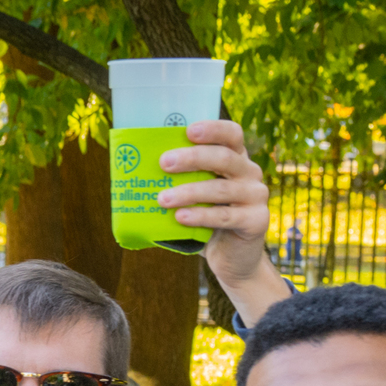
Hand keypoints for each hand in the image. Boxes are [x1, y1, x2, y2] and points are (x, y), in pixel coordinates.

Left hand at [159, 118, 284, 317]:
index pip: (231, 134)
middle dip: (192, 158)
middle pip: (224, 158)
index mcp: (235, 159)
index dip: (213, 129)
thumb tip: (129, 172)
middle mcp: (249, 173)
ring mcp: (256, 196)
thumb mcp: (193, 196)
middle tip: (163, 163)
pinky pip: (225, 217)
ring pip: (221, 188)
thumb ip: (177, 181)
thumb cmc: (204, 219)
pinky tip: (180, 217)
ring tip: (162, 199)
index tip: (188, 130)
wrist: (230, 256)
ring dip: (189, 191)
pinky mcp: (256, 221)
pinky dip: (201, 216)